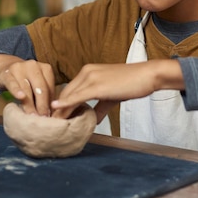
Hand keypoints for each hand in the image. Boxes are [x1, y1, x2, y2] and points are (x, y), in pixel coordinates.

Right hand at [0, 55, 55, 115]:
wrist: (6, 66)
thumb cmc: (26, 79)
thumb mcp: (37, 82)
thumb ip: (45, 94)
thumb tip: (52, 113)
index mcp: (45, 68)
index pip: (50, 88)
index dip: (51, 103)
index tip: (51, 115)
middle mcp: (34, 66)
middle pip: (41, 88)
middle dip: (42, 105)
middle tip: (43, 119)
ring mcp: (20, 68)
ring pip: (27, 89)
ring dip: (30, 105)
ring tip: (32, 117)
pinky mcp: (7, 74)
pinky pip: (13, 84)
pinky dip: (17, 91)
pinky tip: (20, 97)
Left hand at [51, 60, 183, 122]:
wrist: (147, 76)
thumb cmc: (132, 84)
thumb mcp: (111, 96)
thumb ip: (100, 107)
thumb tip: (92, 121)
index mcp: (88, 71)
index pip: (69, 90)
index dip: (61, 105)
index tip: (55, 118)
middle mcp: (86, 72)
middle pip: (65, 93)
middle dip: (57, 110)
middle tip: (50, 125)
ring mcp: (91, 77)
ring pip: (69, 96)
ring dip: (59, 111)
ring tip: (52, 125)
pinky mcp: (97, 85)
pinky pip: (77, 96)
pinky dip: (66, 104)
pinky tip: (57, 110)